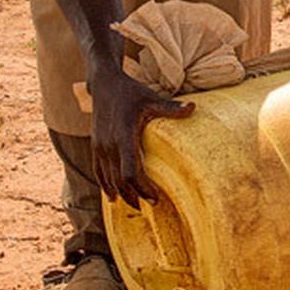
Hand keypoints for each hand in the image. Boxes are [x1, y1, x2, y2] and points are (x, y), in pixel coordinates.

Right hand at [88, 71, 194, 208]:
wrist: (105, 83)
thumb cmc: (131, 92)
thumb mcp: (151, 98)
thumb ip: (171, 107)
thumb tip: (194, 108)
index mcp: (124, 134)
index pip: (130, 171)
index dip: (142, 188)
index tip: (155, 197)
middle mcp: (109, 144)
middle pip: (119, 181)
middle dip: (134, 196)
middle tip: (151, 205)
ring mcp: (100, 146)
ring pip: (108, 179)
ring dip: (121, 194)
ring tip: (136, 205)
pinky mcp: (95, 146)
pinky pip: (98, 171)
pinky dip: (106, 185)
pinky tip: (113, 197)